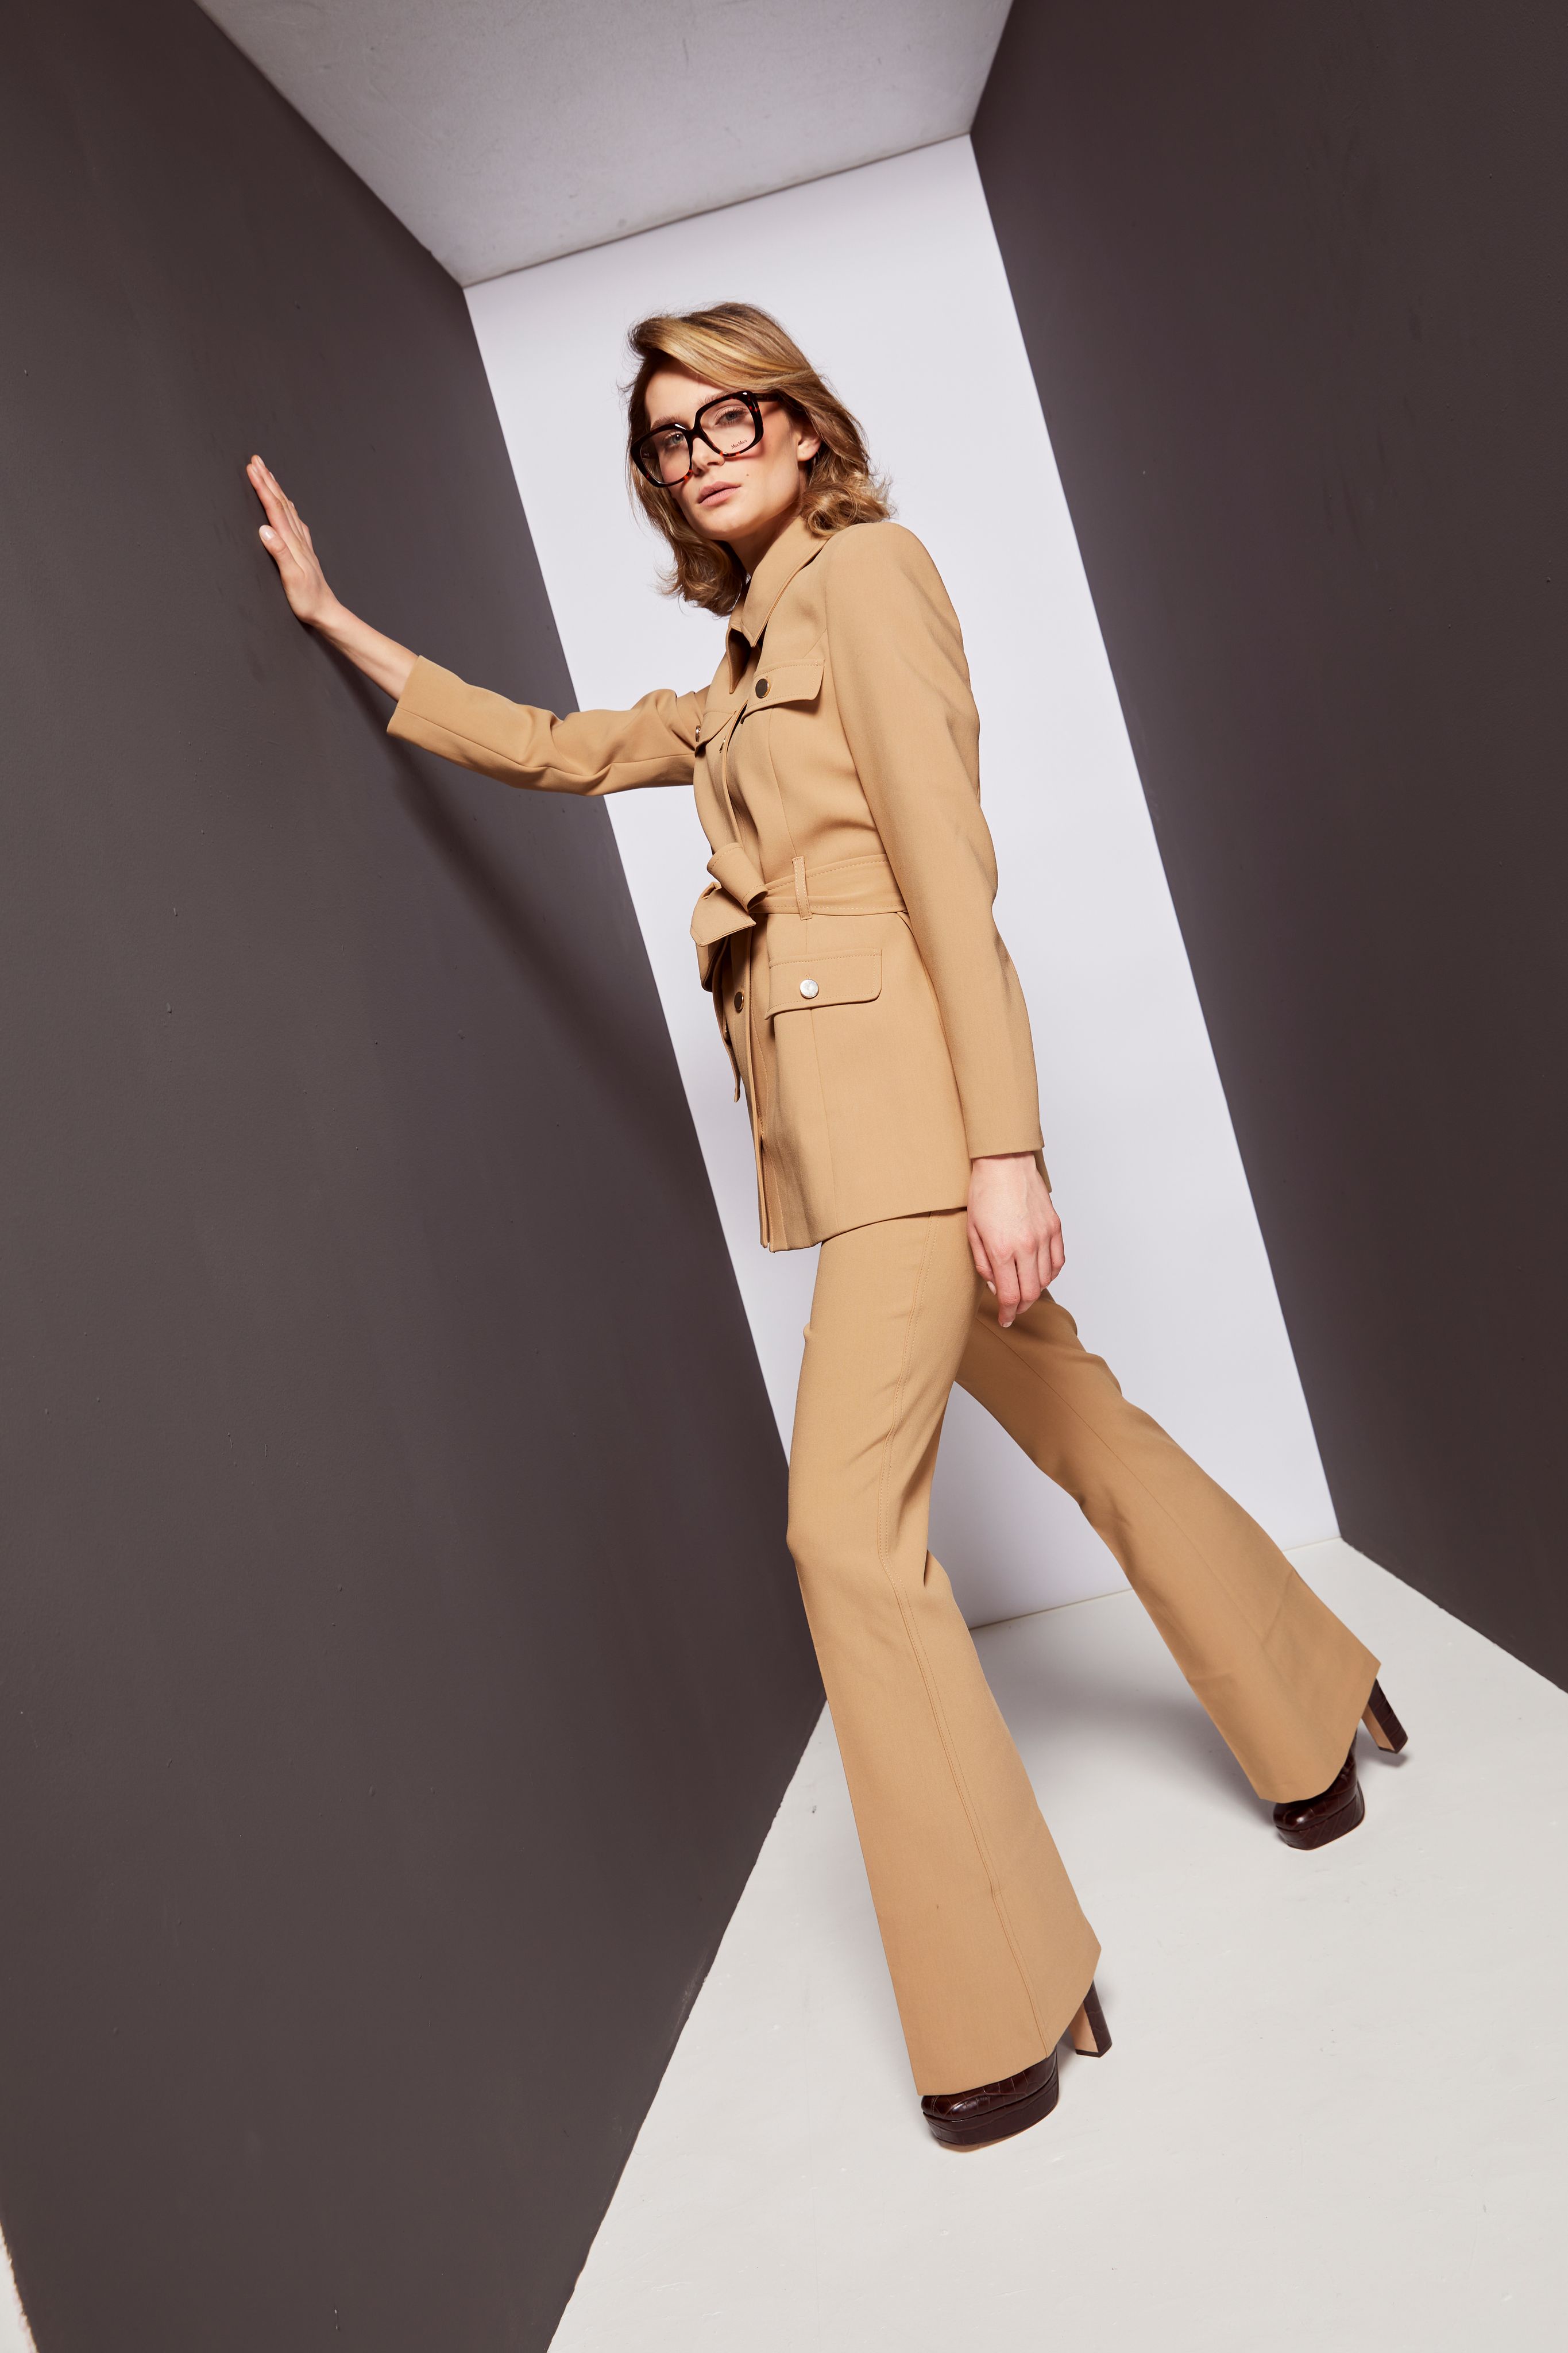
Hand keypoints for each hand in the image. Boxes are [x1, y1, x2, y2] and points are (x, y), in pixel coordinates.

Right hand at [247, 455, 337, 625]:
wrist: (326, 613)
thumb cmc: (307, 600)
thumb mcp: (291, 579)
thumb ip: (279, 553)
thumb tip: (264, 529)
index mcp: (292, 543)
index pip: (274, 509)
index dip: (262, 488)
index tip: (251, 469)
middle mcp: (298, 539)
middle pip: (281, 503)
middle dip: (267, 480)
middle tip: (255, 460)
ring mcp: (303, 544)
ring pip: (288, 509)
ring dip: (276, 489)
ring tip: (268, 474)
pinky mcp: (304, 551)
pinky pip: (294, 521)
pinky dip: (287, 506)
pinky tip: (288, 504)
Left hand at [967, 1153, 1063, 1328]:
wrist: (1004, 1163)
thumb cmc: (984, 1192)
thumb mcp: (972, 1231)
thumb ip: (983, 1264)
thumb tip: (996, 1286)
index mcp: (1002, 1249)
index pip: (1010, 1295)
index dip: (1007, 1313)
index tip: (1004, 1319)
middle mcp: (1027, 1246)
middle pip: (1030, 1293)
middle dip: (1019, 1307)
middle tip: (1012, 1310)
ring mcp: (1044, 1236)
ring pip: (1046, 1279)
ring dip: (1034, 1291)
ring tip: (1022, 1290)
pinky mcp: (1055, 1227)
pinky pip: (1058, 1261)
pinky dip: (1050, 1273)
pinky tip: (1039, 1274)